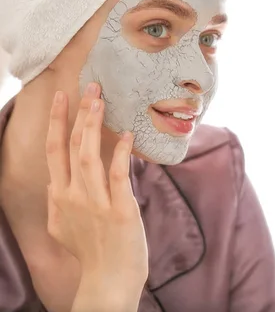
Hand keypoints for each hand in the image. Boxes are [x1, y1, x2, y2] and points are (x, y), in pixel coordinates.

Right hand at [45, 83, 147, 308]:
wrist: (107, 282)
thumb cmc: (92, 255)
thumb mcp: (65, 228)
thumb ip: (62, 203)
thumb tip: (61, 184)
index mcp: (59, 197)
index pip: (55, 151)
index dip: (59, 123)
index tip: (63, 99)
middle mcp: (72, 195)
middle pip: (71, 145)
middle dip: (79, 113)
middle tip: (90, 86)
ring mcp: (94, 202)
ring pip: (89, 154)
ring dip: (94, 124)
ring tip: (101, 99)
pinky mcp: (119, 208)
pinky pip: (117, 174)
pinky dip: (120, 153)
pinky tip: (126, 134)